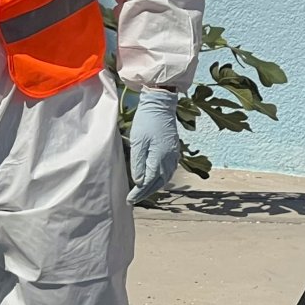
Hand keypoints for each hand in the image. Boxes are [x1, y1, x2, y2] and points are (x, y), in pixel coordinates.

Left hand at [127, 88, 181, 203]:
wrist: (160, 105)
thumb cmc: (146, 121)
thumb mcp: (138, 142)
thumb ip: (138, 164)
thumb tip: (139, 182)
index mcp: (159, 158)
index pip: (148, 182)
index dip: (138, 192)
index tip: (129, 199)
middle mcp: (169, 160)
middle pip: (158, 183)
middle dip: (146, 192)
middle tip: (134, 199)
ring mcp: (174, 155)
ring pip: (165, 178)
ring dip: (154, 187)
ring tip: (143, 192)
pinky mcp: (175, 151)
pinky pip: (169, 171)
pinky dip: (161, 179)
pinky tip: (155, 179)